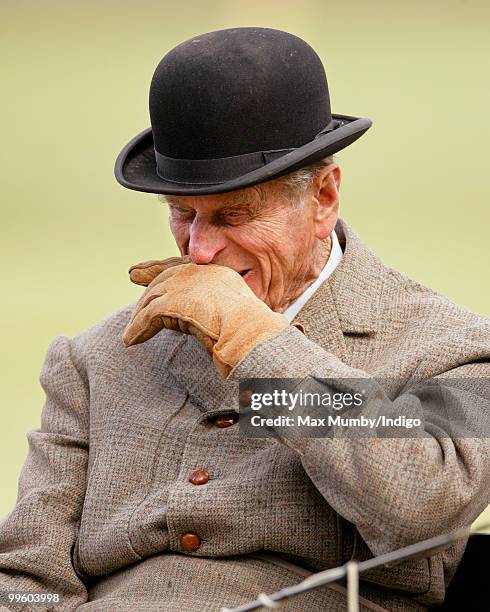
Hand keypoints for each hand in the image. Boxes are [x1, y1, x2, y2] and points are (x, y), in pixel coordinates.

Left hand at [123, 256, 288, 377]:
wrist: (251, 337)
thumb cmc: (250, 334)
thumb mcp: (232, 312)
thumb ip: (213, 305)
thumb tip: (195, 314)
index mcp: (218, 273)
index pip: (184, 265)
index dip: (164, 266)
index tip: (146, 266)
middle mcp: (202, 273)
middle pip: (167, 276)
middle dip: (149, 278)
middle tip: (133, 275)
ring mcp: (188, 285)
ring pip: (155, 296)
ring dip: (141, 313)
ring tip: (132, 330)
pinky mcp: (175, 302)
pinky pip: (149, 316)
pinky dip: (138, 329)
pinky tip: (130, 340)